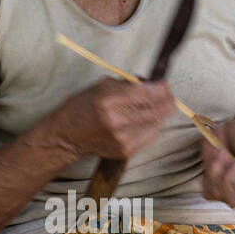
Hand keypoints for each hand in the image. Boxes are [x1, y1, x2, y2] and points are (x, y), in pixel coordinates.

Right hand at [55, 76, 175, 159]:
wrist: (67, 137)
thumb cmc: (81, 107)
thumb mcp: (100, 86)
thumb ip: (127, 84)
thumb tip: (150, 83)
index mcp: (110, 100)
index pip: (148, 93)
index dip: (162, 88)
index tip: (164, 84)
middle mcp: (118, 121)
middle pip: (158, 109)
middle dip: (167, 99)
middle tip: (167, 94)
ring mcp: (123, 138)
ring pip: (158, 123)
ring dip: (161, 113)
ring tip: (157, 106)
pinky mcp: (126, 150)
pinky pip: (151, 135)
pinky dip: (153, 126)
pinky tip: (146, 120)